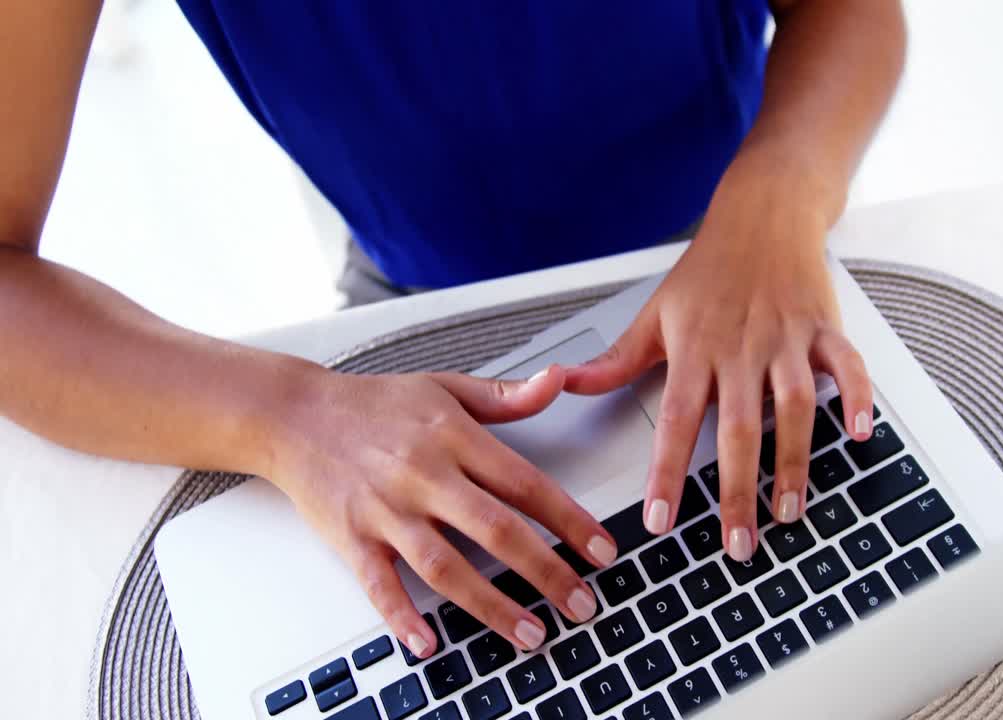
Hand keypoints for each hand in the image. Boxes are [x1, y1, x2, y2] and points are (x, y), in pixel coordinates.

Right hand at [261, 365, 616, 657]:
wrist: (294, 414)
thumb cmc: (373, 403)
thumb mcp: (445, 386)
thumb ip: (506, 394)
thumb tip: (558, 379)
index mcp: (454, 437)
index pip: (526, 483)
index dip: (570, 520)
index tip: (603, 550)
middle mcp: (424, 474)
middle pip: (496, 529)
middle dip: (545, 571)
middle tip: (582, 605)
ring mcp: (386, 509)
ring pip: (446, 565)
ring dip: (491, 605)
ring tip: (530, 633)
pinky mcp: (351, 537)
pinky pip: (379, 583)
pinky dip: (402, 615)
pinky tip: (428, 642)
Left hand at [564, 170, 873, 561]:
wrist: (762, 215)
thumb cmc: (707, 271)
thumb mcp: (654, 314)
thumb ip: (614, 361)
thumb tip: (564, 385)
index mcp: (695, 349)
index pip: (675, 421)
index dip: (667, 473)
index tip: (661, 521)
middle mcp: (741, 349)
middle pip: (738, 429)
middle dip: (737, 491)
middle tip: (737, 545)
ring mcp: (787, 339)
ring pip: (794, 406)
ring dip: (793, 462)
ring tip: (789, 511)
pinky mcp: (825, 330)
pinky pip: (847, 365)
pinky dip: (856, 397)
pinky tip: (857, 435)